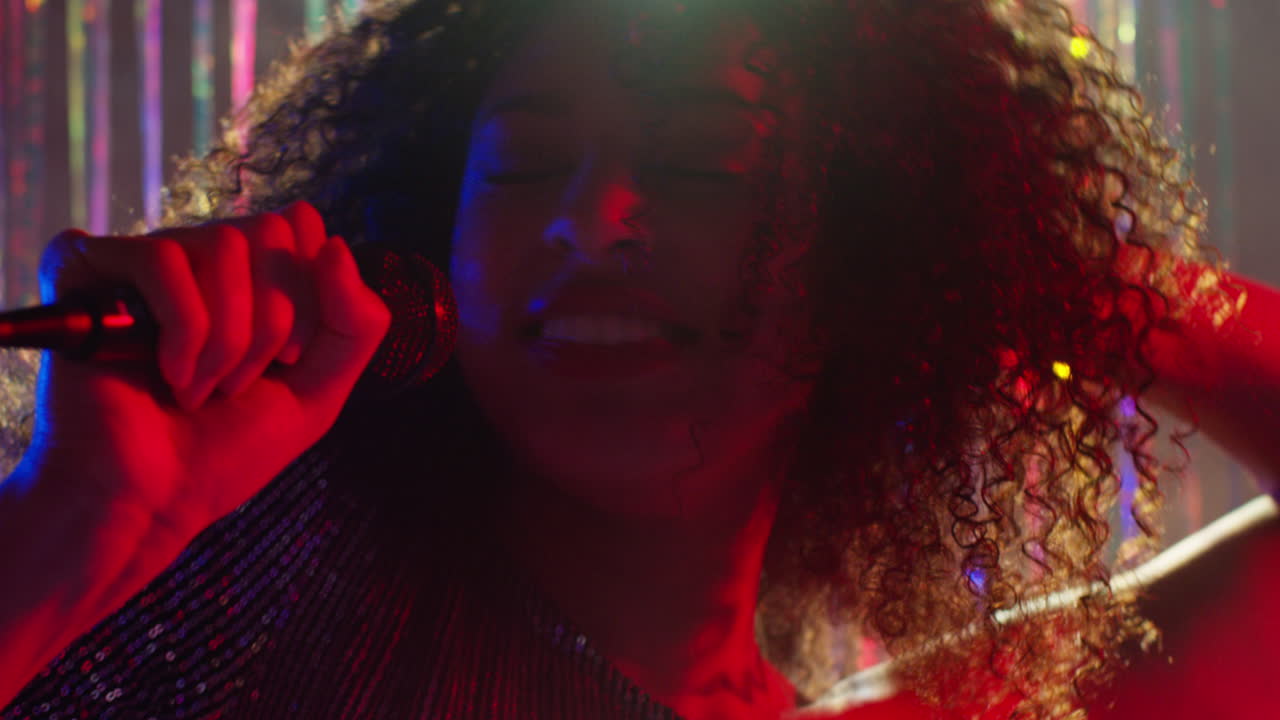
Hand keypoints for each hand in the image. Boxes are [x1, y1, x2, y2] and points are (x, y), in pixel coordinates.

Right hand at [23, 200, 390, 542]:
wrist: (152, 500)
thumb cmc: (228, 448)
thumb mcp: (321, 389)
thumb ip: (356, 323)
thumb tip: (335, 245)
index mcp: (251, 274)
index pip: (304, 225)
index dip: (313, 295)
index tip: (289, 359)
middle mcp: (198, 257)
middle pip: (270, 230)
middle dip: (273, 322)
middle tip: (243, 381)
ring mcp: (142, 261)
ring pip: (222, 245)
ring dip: (227, 338)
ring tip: (204, 388)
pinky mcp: (88, 270)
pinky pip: (162, 259)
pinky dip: (183, 328)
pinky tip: (170, 374)